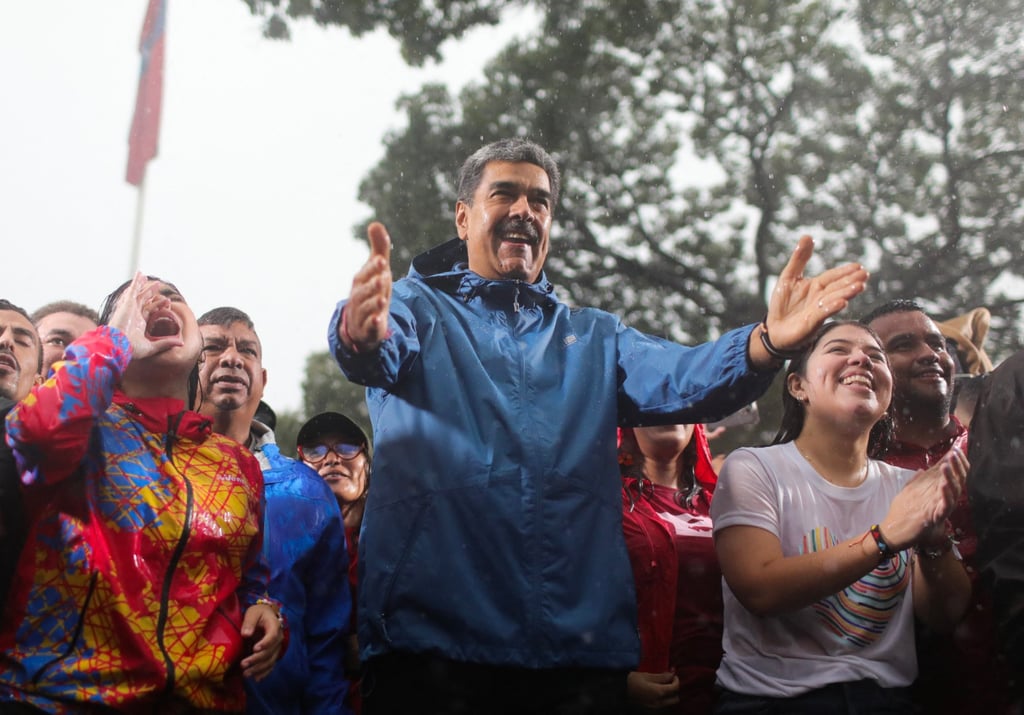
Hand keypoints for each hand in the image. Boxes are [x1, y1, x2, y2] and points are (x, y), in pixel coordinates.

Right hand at [107, 272, 183, 359]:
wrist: (117, 346)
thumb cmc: (131, 349)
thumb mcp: (152, 346)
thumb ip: (166, 343)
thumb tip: (181, 343)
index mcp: (138, 325)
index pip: (149, 312)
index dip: (158, 306)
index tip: (168, 302)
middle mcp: (133, 316)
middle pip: (144, 302)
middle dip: (152, 294)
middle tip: (159, 287)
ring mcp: (130, 309)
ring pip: (139, 294)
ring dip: (144, 286)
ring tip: (149, 279)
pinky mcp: (127, 304)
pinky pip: (133, 290)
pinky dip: (136, 282)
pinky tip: (140, 274)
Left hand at [240, 603, 284, 680]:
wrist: (266, 615)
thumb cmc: (258, 613)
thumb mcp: (253, 613)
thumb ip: (249, 622)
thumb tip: (246, 634)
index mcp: (274, 626)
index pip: (273, 636)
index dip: (265, 643)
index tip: (254, 649)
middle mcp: (278, 638)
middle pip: (270, 651)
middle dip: (257, 659)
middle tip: (243, 664)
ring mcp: (276, 648)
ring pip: (270, 661)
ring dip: (259, 669)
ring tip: (246, 674)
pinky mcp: (272, 654)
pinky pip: (270, 665)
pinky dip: (264, 673)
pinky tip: (256, 679)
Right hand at [341, 222, 392, 351]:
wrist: (359, 321)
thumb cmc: (370, 290)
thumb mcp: (376, 270)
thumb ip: (379, 248)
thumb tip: (375, 223)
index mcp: (362, 281)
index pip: (367, 273)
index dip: (373, 267)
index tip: (381, 259)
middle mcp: (360, 296)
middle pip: (365, 290)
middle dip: (373, 284)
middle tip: (383, 277)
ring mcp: (363, 313)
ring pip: (367, 308)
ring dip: (374, 303)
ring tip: (382, 299)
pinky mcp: (368, 328)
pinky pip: (369, 326)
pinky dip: (373, 323)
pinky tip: (378, 320)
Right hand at [626, 671, 679, 709]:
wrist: (619, 691)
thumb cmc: (631, 681)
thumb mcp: (646, 675)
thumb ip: (661, 676)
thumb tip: (672, 674)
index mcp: (658, 692)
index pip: (675, 688)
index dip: (676, 680)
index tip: (673, 675)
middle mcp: (659, 702)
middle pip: (675, 699)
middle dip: (674, 690)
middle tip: (668, 682)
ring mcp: (655, 708)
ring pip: (669, 703)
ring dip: (669, 696)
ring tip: (661, 686)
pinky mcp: (650, 709)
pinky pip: (662, 705)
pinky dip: (663, 699)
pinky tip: (655, 692)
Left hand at [750, 236, 868, 366]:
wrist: (774, 329)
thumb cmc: (783, 304)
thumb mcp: (788, 277)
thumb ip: (799, 259)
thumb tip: (807, 236)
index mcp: (817, 286)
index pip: (833, 276)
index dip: (845, 271)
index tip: (859, 266)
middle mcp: (821, 298)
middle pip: (838, 287)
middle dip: (851, 281)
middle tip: (865, 274)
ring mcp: (818, 311)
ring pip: (834, 299)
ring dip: (847, 292)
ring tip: (860, 286)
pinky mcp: (811, 323)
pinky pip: (823, 313)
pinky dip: (832, 307)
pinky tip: (842, 302)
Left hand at [882, 446, 967, 549]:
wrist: (895, 533)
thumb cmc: (905, 515)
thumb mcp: (910, 493)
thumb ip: (918, 481)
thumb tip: (924, 469)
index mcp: (938, 494)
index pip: (951, 475)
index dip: (956, 463)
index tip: (955, 449)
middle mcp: (942, 500)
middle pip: (957, 481)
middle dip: (957, 466)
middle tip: (955, 453)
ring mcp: (940, 508)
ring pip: (952, 492)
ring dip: (950, 477)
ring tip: (946, 464)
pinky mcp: (935, 518)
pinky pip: (945, 506)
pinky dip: (945, 495)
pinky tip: (943, 484)